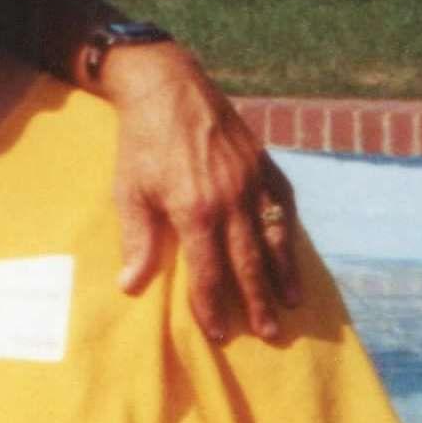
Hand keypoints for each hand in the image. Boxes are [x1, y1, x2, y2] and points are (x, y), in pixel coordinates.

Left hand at [103, 42, 299, 342]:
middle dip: (257, 303)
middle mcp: (230, 200)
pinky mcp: (263, 163)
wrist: (168, 87)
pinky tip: (292, 253)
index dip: (213, 306)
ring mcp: (252, 181)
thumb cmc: (142, 142)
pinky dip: (289, 233)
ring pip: (273, 238)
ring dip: (283, 274)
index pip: (208, 272)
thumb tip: (131, 286)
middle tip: (269, 334)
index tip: (220, 334)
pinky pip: (283, 205)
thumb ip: (137, 240)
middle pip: (248, 263)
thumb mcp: (129, 191)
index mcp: (195, 211)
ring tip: (292, 304)